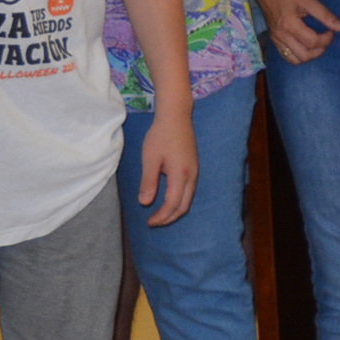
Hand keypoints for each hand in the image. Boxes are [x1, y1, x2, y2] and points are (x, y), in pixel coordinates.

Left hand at [138, 108, 198, 223]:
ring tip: (159, 214)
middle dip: (169, 217)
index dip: (161, 216)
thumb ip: (148, 182)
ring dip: (174, 210)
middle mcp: (191, 176)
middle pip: (184, 206)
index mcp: (180, 174)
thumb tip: (145, 202)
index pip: (173, 204)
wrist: (176, 117)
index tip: (148, 222)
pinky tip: (167, 199)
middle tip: (153, 222)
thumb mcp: (150, 159)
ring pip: (188, 199)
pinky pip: (189, 191)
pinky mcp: (193, 168)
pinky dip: (179, 201)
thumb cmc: (161, 136)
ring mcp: (194, 172)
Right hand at [255, 0, 339, 63]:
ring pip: (294, 60)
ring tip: (317, 44)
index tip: (331, 30)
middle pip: (304, 55)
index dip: (327, 39)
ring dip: (309, 56)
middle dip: (320, 50)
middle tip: (325, 38)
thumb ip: (325, 14)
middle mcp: (281, 35)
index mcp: (289, 24)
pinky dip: (298, 56)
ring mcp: (276, 39)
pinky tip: (306, 46)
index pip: (312, 41)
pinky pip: (286, 56)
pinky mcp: (274, 40)